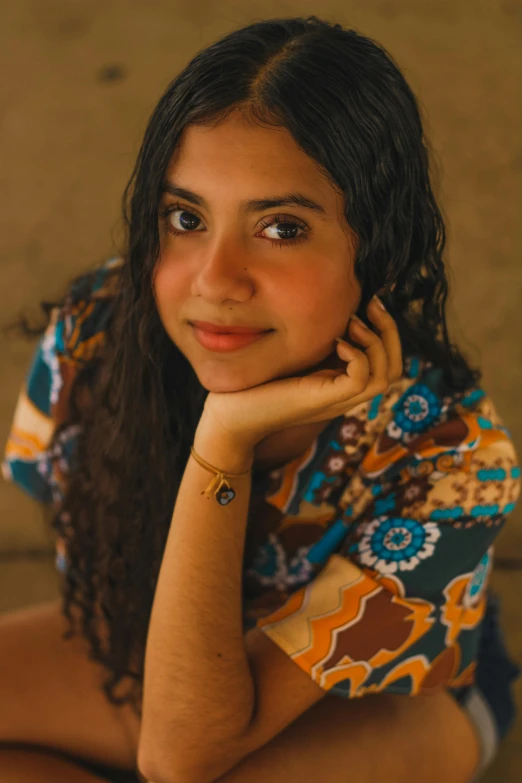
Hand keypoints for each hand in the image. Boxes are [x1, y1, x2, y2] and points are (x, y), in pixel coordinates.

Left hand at [198, 295, 402, 450]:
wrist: (230, 415)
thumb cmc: (255, 382)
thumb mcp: (293, 354)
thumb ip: (314, 338)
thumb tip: (328, 306)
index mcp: (341, 383)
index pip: (387, 363)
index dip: (386, 331)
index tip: (368, 303)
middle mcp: (345, 394)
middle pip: (395, 369)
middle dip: (390, 332)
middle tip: (372, 305)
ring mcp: (336, 400)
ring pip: (386, 376)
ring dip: (377, 343)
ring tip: (352, 324)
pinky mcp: (323, 401)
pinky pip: (361, 380)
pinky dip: (357, 356)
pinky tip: (336, 343)